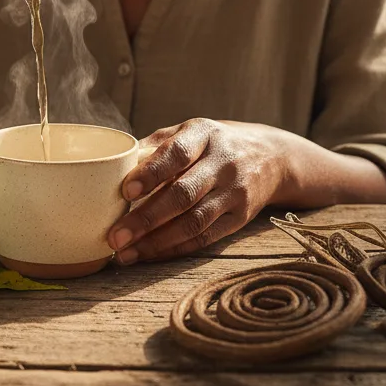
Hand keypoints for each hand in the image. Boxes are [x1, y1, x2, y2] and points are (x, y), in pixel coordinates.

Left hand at [107, 119, 289, 263]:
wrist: (271, 156)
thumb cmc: (213, 143)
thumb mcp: (189, 131)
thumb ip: (155, 145)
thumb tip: (115, 164)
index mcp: (204, 134)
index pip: (177, 153)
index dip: (152, 172)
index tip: (126, 190)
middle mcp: (223, 163)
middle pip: (183, 194)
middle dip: (146, 218)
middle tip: (115, 236)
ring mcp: (234, 193)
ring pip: (194, 222)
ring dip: (157, 242)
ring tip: (125, 253)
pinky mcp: (240, 218)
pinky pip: (205, 238)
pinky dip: (175, 249)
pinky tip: (149, 254)